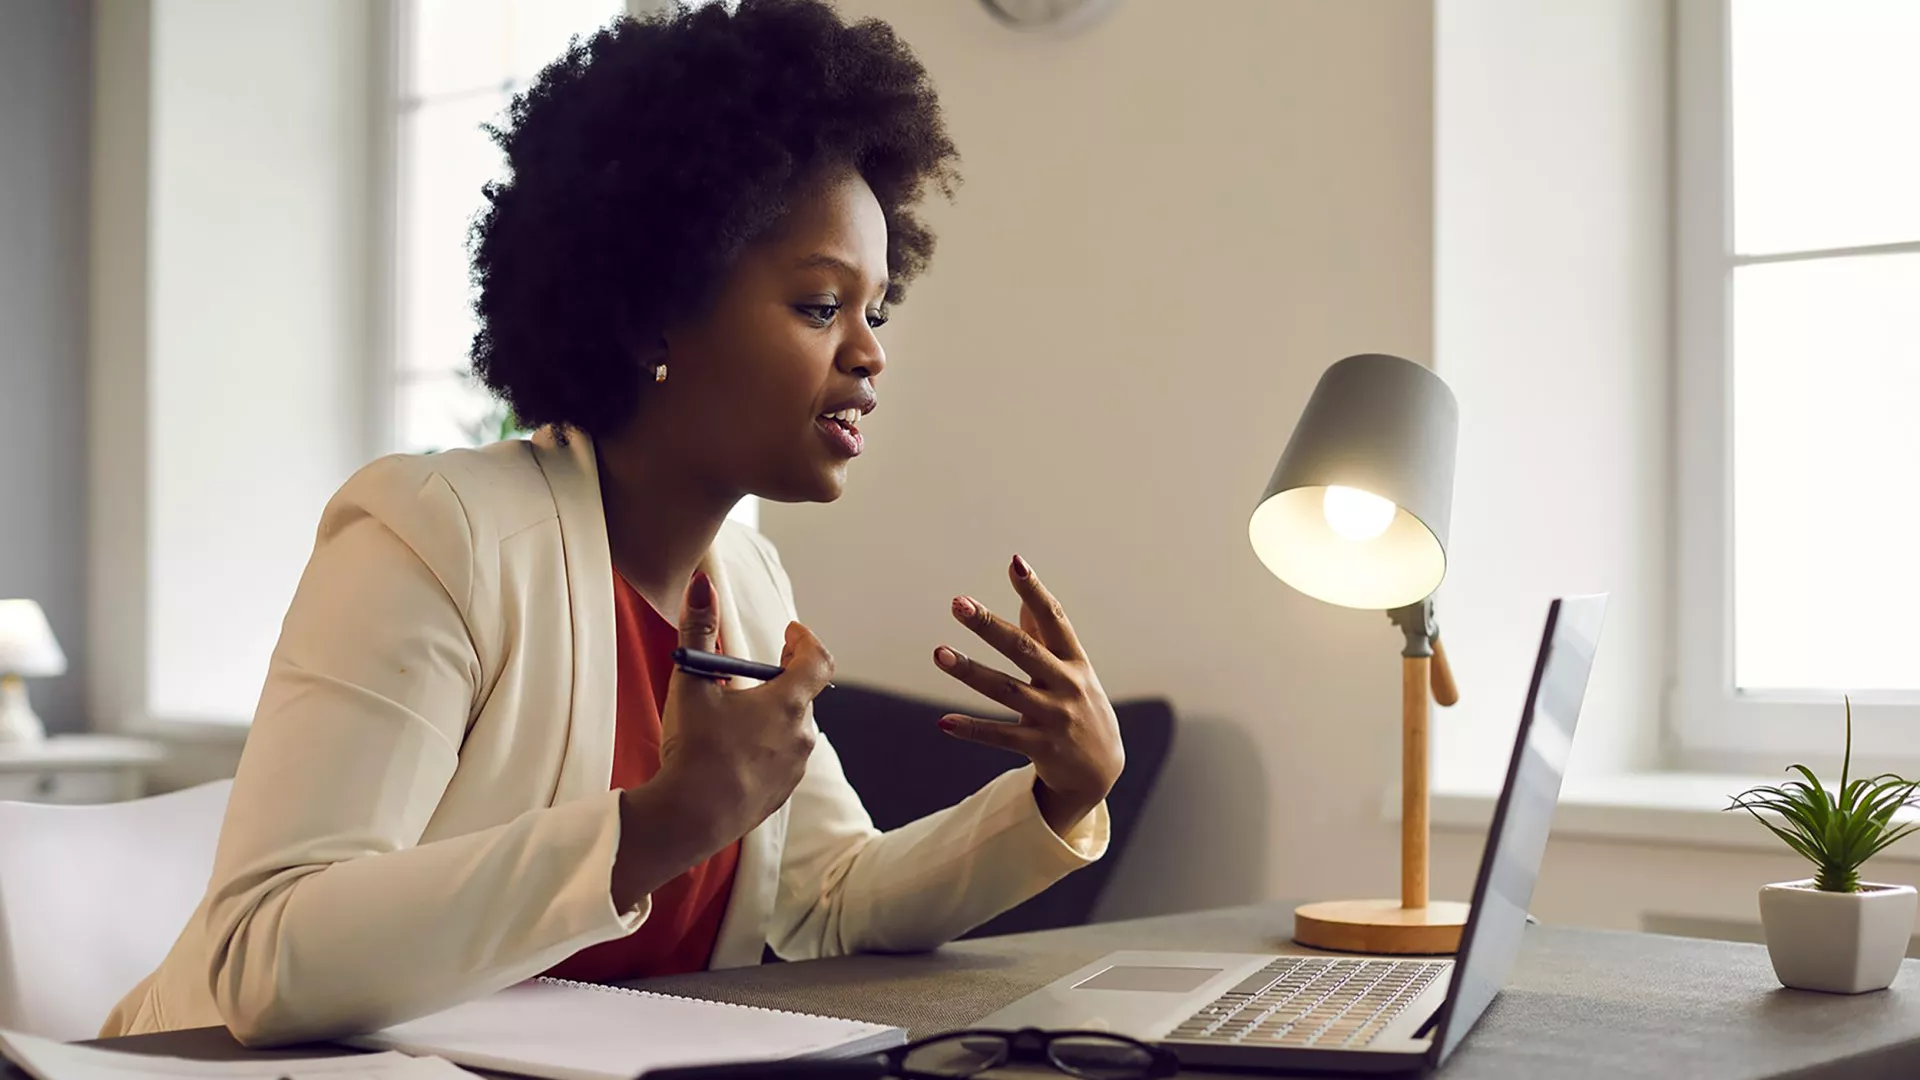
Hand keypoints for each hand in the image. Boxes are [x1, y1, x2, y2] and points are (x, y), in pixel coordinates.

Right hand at [647, 572, 834, 850]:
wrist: (690, 818)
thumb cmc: (694, 748)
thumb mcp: (691, 682)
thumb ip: (698, 629)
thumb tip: (703, 582)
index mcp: (788, 703)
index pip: (818, 660)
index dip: (805, 641)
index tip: (790, 631)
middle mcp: (801, 735)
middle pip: (801, 694)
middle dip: (780, 678)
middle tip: (752, 671)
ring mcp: (794, 768)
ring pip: (790, 728)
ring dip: (771, 715)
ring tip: (736, 714)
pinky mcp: (781, 794)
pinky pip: (780, 759)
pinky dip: (764, 746)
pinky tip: (733, 752)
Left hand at [932, 555, 1123, 836]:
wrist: (1100, 770)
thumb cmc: (1080, 707)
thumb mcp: (1072, 670)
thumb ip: (1046, 636)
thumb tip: (1025, 596)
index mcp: (1074, 660)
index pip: (1055, 619)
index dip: (1035, 591)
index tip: (1015, 563)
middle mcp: (1067, 685)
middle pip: (1025, 650)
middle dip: (990, 625)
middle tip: (959, 603)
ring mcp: (1054, 717)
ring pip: (1006, 690)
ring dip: (970, 671)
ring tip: (939, 653)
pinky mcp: (1041, 747)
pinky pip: (1001, 736)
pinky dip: (972, 729)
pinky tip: (943, 722)